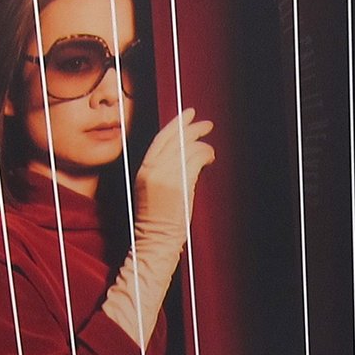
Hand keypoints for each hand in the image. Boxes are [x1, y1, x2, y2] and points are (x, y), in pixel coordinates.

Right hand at [134, 107, 214, 240]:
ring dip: (203, 145)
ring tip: (210, 148)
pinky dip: (206, 155)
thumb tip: (185, 154)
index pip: (161, 139)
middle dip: (192, 128)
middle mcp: (153, 169)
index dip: (176, 125)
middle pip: (175, 139)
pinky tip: (210, 158)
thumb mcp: (152, 190)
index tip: (188, 115)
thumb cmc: (157, 220)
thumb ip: (163, 171)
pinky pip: (196, 160)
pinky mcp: (179, 185)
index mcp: (144, 169)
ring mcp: (166, 177)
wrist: (155, 239)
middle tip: (206, 124)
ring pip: (188, 148)